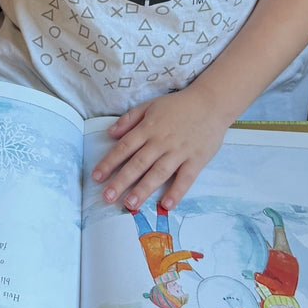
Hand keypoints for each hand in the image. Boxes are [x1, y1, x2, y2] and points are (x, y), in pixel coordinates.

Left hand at [90, 88, 229, 211]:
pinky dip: (176, 192)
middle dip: (121, 181)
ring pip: (158, 173)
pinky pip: (185, 178)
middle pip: (138, 163)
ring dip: (143, 189)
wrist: (211, 103)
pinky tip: (166, 205)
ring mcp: (179, 151)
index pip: (124, 147)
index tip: (96, 177)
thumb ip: (129, 119)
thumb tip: (109, 134)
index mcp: (148, 128)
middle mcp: (161, 141)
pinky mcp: (196, 160)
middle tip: (107, 197)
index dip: (109, 162)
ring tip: (130, 205)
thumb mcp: (150, 105)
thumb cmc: (178, 105)